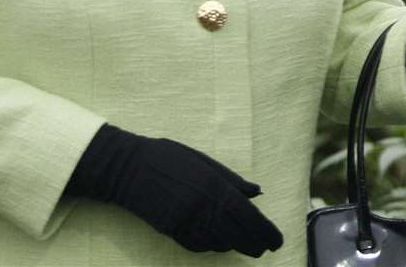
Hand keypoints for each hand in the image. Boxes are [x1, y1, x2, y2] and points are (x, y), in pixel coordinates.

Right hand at [71, 125, 282, 256]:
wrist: (128, 169)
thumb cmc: (169, 158)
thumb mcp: (204, 162)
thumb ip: (232, 180)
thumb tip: (258, 192)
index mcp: (215, 186)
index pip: (248, 217)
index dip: (265, 232)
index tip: (276, 242)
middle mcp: (203, 208)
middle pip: (237, 236)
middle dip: (255, 244)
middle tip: (265, 247)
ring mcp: (187, 222)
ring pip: (219, 244)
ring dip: (235, 245)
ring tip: (246, 243)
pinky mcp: (172, 232)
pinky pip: (199, 246)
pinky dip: (213, 246)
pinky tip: (220, 242)